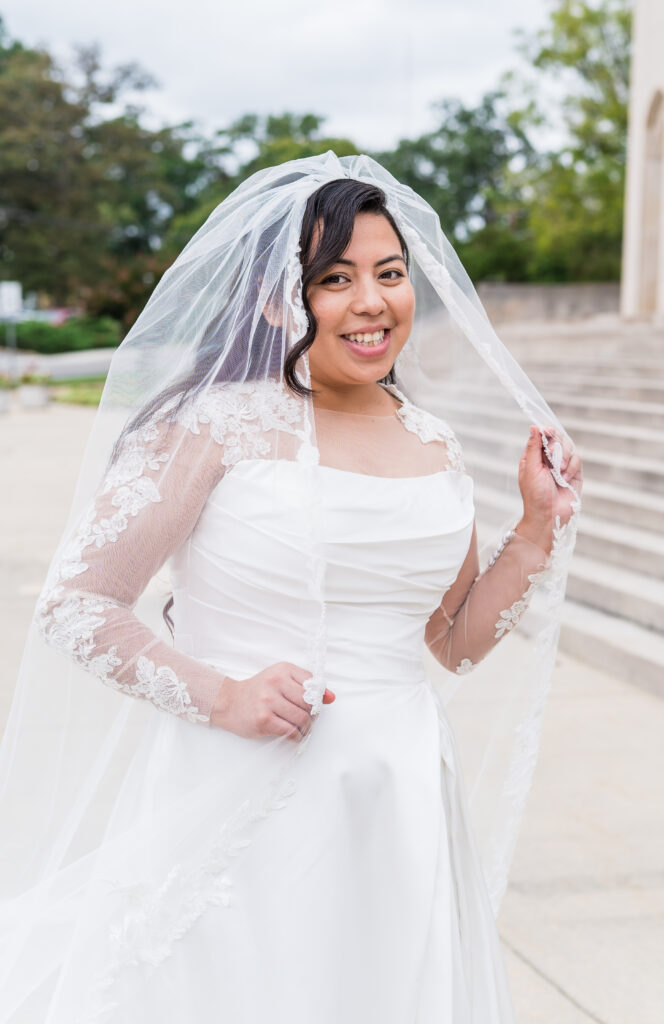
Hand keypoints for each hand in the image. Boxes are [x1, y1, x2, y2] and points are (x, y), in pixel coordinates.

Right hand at [210, 662, 335, 741]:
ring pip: (302, 718)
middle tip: (307, 718)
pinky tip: (292, 734)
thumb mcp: (281, 680)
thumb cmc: (258, 691)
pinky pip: (291, 731)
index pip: (313, 684)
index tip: (314, 704)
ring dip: (305, 727)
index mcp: (282, 669)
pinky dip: (296, 736)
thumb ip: (305, 686)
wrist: (229, 702)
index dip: (317, 697)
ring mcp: (268, 701)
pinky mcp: (264, 719)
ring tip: (300, 727)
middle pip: (309, 703)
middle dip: (312, 714)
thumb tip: (331, 697)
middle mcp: (275, 682)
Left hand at [516, 426, 582, 552]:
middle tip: (552, 456)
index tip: (548, 431)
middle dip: (556, 445)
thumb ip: (534, 447)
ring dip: (565, 457)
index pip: (541, 436)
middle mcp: (548, 459)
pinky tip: (564, 480)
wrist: (549, 515)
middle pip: (557, 438)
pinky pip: (578, 460)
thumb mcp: (531, 469)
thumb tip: (534, 427)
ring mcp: (562, 465)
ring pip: (569, 447)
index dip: (546, 431)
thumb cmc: (535, 495)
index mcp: (534, 457)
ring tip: (559, 472)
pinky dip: (572, 468)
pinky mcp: (574, 473)